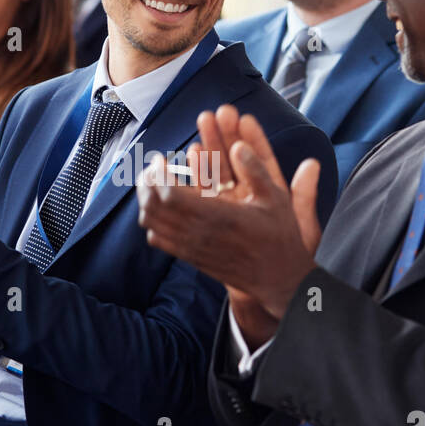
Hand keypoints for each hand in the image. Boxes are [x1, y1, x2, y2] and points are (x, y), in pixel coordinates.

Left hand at [137, 104, 322, 331]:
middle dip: (147, 182)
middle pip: (154, 206)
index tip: (162, 158)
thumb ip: (256, 171)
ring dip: (145, 199)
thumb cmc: (278, 237)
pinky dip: (151, 220)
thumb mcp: (276, 200)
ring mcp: (191, 248)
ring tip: (152, 183)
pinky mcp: (189, 257)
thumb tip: (239, 147)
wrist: (276, 279)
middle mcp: (199, 234)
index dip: (159, 174)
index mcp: (219, 216)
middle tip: (153, 166)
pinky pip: (157, 239)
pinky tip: (160, 208)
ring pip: (151, 222)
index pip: (170, 195)